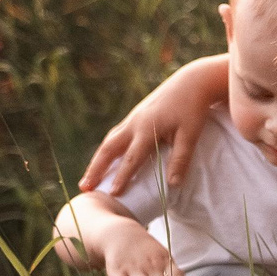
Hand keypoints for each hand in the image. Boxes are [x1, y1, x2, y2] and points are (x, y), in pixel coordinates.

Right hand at [79, 55, 226, 194]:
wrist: (191, 81)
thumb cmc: (193, 108)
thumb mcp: (191, 134)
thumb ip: (180, 159)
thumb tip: (173, 185)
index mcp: (147, 128)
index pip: (132, 158)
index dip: (122, 176)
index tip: (112, 194)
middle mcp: (134, 123)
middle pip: (109, 149)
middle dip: (95, 169)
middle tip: (84, 187)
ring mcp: (133, 118)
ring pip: (109, 141)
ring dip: (97, 160)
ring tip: (88, 178)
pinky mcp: (135, 116)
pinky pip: (115, 135)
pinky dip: (106, 149)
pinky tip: (105, 157)